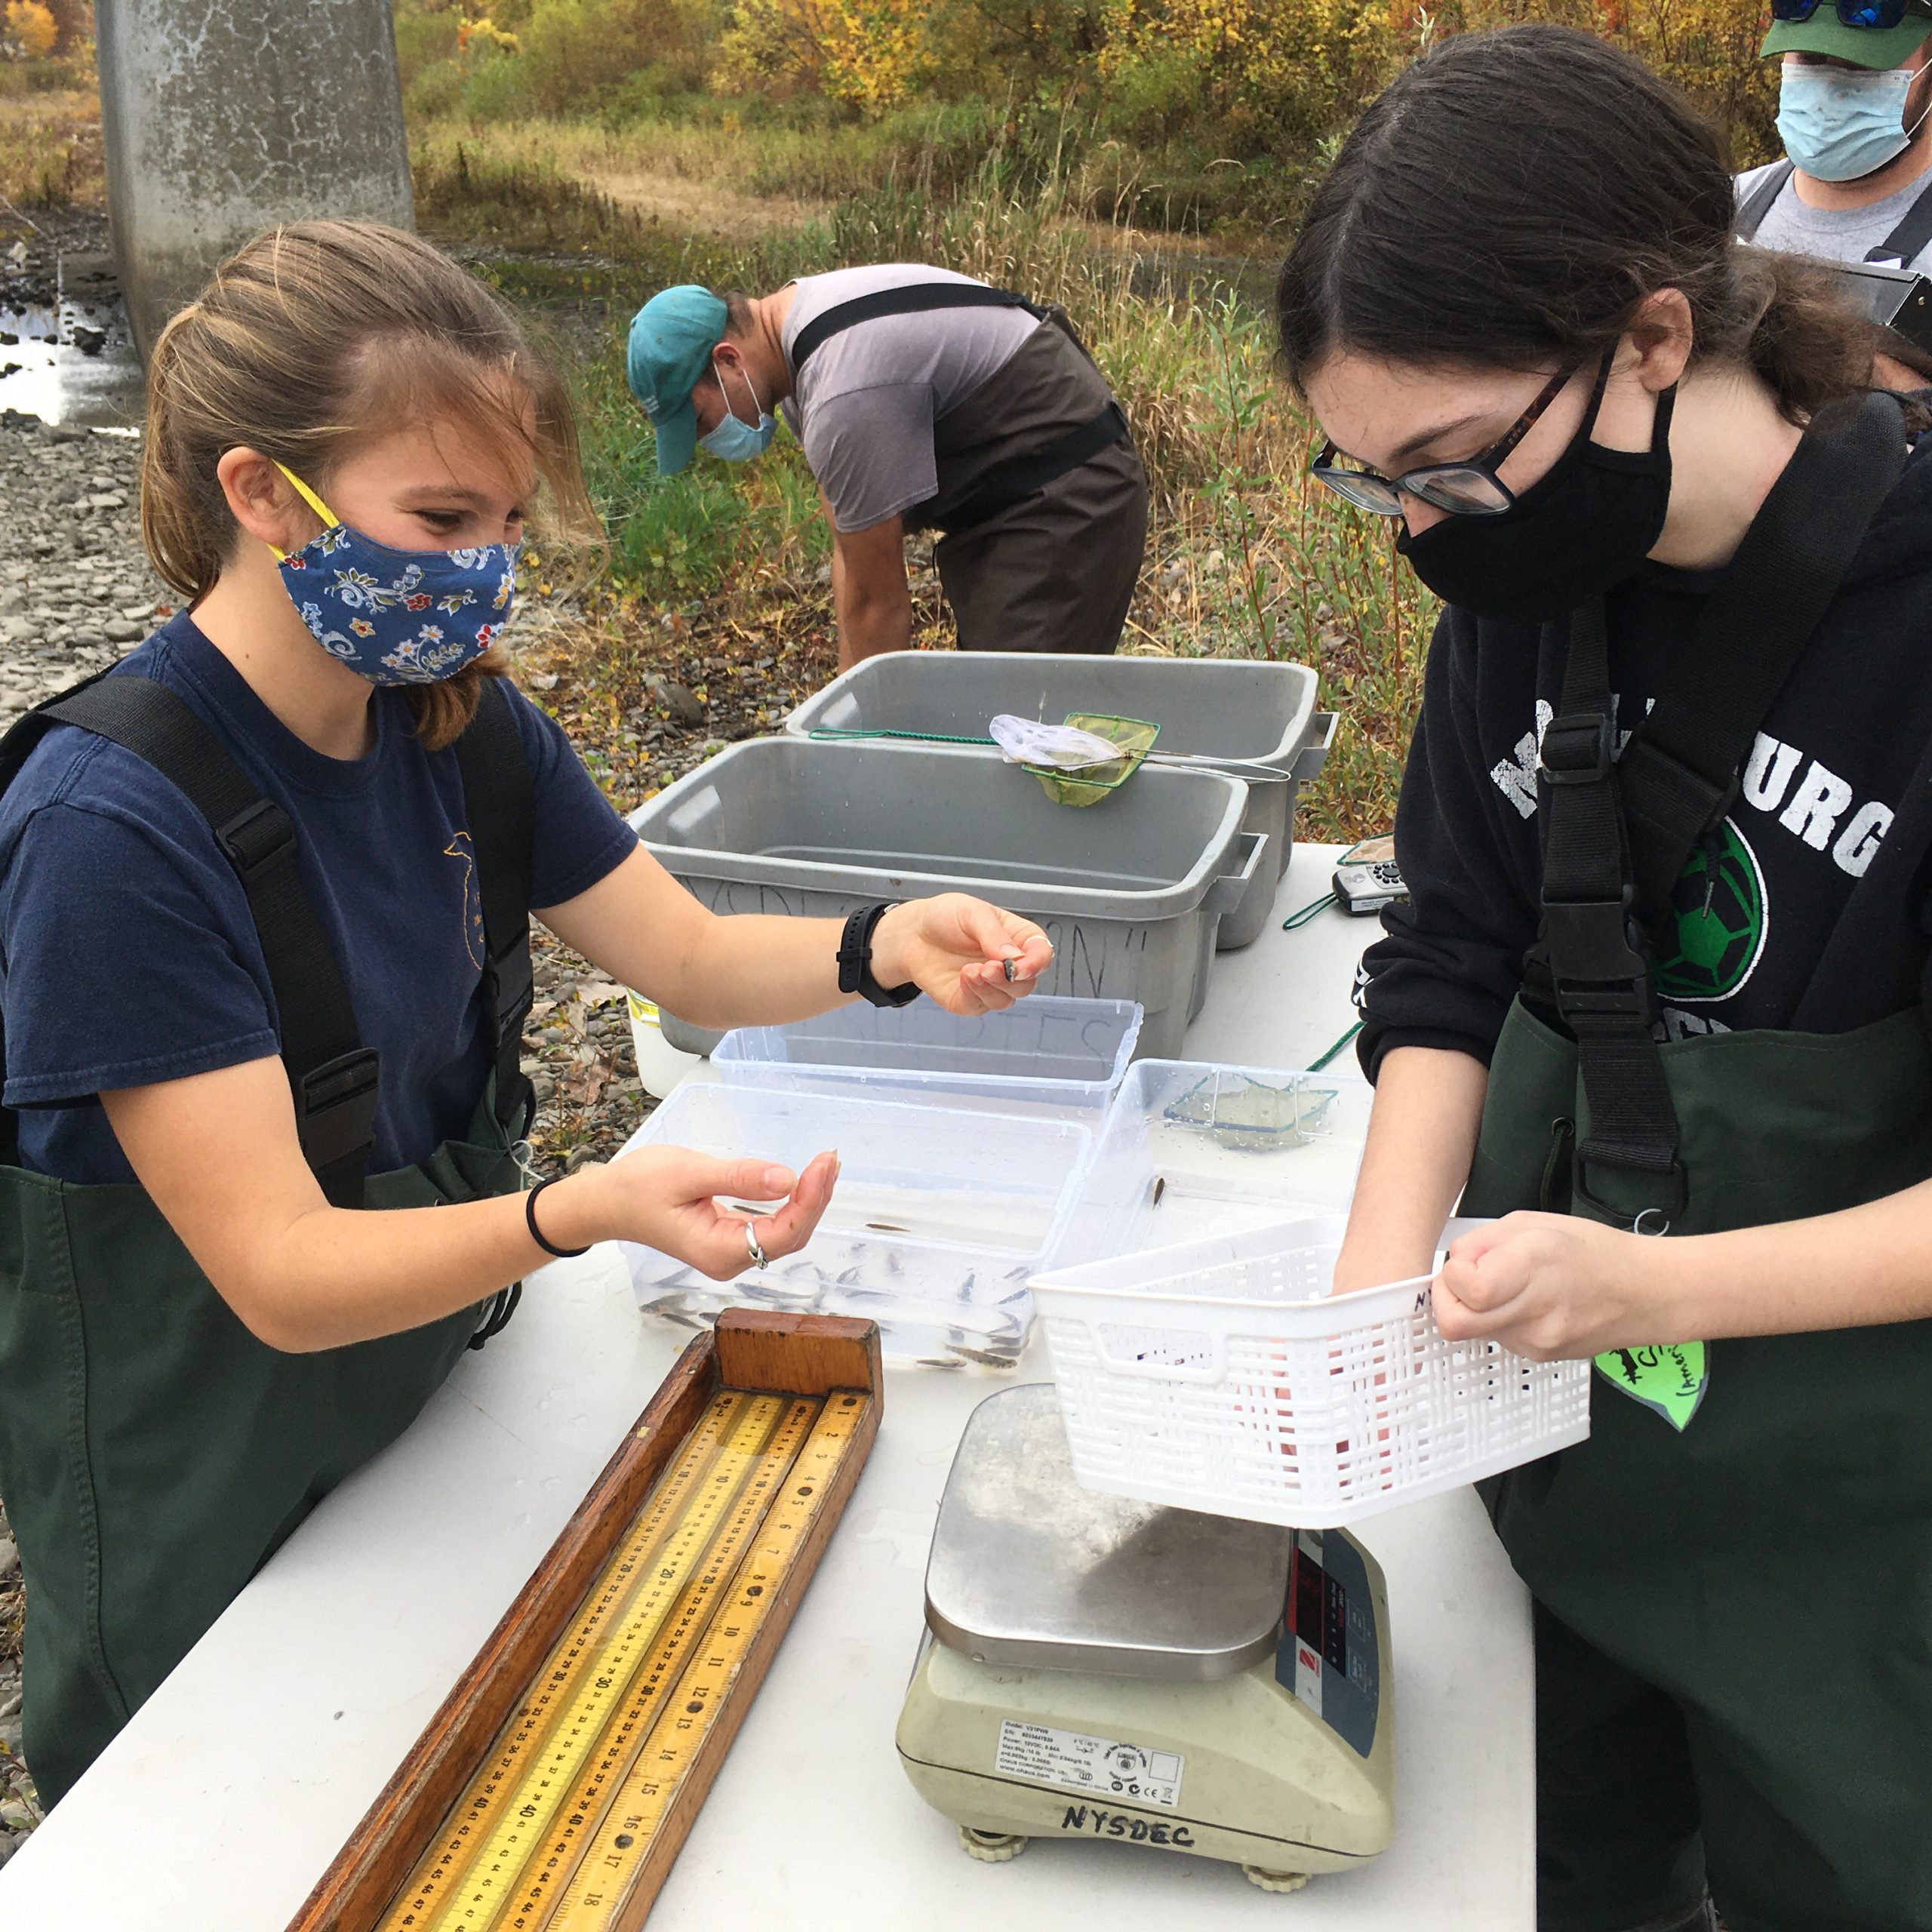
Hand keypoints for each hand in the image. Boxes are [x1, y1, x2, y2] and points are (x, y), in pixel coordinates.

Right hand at [567, 1145, 839, 1280]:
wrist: (607, 1202)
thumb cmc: (638, 1187)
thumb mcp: (687, 1173)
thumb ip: (738, 1177)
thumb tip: (786, 1179)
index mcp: (718, 1251)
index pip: (782, 1233)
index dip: (809, 1200)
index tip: (823, 1164)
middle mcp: (729, 1259)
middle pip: (790, 1236)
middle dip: (815, 1197)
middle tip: (831, 1158)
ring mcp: (731, 1252)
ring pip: (785, 1232)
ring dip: (808, 1200)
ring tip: (826, 1165)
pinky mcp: (730, 1238)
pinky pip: (772, 1226)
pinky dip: (792, 1202)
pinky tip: (805, 1180)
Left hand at [869, 894, 1053, 1014]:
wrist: (913, 933)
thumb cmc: (946, 917)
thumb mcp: (972, 913)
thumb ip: (994, 934)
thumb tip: (1014, 957)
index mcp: (1018, 939)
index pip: (1041, 955)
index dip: (1037, 962)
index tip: (1021, 965)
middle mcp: (1009, 965)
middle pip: (1027, 983)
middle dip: (1012, 979)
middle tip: (990, 967)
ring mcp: (991, 985)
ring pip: (1007, 1000)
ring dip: (993, 988)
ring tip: (972, 970)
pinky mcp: (970, 1000)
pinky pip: (981, 1006)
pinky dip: (975, 993)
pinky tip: (964, 977)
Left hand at [1431, 1212, 1685, 1359]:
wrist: (1649, 1294)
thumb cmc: (1595, 1250)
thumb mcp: (1532, 1224)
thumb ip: (1483, 1243)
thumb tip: (1454, 1264)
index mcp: (1532, 1267)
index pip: (1466, 1290)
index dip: (1452, 1275)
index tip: (1466, 1262)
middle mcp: (1533, 1312)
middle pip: (1455, 1324)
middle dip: (1447, 1300)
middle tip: (1464, 1280)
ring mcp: (1537, 1342)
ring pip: (1475, 1331)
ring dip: (1475, 1308)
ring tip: (1507, 1285)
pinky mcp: (1541, 1357)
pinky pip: (1499, 1338)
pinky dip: (1498, 1319)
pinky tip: (1526, 1302)